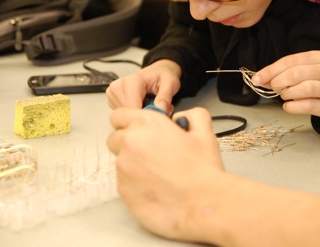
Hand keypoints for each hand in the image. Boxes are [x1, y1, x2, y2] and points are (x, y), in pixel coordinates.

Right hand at [105, 59, 180, 112]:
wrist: (156, 71)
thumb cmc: (162, 76)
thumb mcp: (170, 83)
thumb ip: (165, 97)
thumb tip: (159, 110)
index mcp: (132, 81)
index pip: (132, 108)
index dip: (145, 116)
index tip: (156, 117)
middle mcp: (118, 86)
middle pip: (128, 113)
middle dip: (143, 114)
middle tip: (157, 108)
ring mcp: (113, 93)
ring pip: (125, 115)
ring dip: (139, 114)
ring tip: (150, 105)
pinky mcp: (112, 99)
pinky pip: (123, 113)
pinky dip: (133, 112)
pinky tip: (142, 105)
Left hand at [107, 107, 223, 239]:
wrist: (201, 203)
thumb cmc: (202, 170)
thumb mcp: (204, 132)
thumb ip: (192, 116)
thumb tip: (182, 119)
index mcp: (146, 123)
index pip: (119, 116)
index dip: (129, 123)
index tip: (140, 131)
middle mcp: (129, 143)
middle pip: (115, 139)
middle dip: (128, 143)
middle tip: (150, 153)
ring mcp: (123, 168)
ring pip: (120, 162)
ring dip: (133, 165)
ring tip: (158, 174)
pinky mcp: (122, 190)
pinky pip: (124, 182)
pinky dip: (135, 184)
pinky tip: (156, 188)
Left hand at [252, 51, 319, 130]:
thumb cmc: (319, 87)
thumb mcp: (304, 75)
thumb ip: (283, 74)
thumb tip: (260, 78)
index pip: (291, 60)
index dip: (271, 70)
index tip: (257, 79)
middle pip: (297, 72)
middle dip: (279, 81)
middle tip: (274, 89)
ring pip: (305, 87)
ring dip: (288, 93)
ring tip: (285, 96)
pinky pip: (310, 105)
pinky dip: (294, 107)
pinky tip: (288, 107)